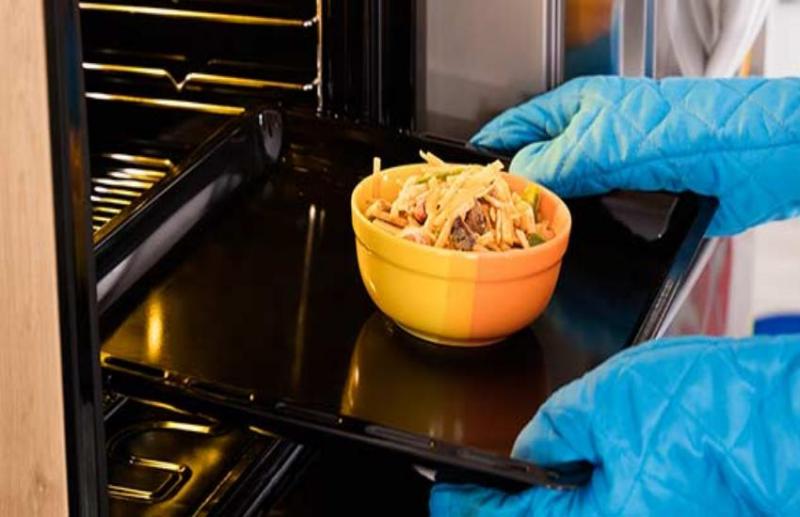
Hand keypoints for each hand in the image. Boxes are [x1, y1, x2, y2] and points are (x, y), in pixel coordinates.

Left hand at [431, 335, 799, 515]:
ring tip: (523, 482)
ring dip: (542, 505)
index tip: (447, 489)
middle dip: (501, 510)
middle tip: (479, 487)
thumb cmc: (707, 412)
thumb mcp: (606, 399)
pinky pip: (603, 516)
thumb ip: (553, 427)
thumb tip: (529, 450)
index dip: (464, 504)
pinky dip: (579, 502)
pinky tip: (577, 480)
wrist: (779, 423)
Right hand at [471, 76, 799, 235]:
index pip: (520, 122)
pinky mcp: (631, 193)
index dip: (493, 144)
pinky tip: (561, 234)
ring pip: (564, 188)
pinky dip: (574, 224)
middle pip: (539, 159)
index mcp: (578, 106)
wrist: (743, 158)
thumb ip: (550, 163)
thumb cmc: (678, 130)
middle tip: (489, 207)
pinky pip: (590, 211)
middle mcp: (592, 134)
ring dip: (547, 206)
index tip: (469, 166)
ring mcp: (611, 164)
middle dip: (516, 183)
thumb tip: (519, 180)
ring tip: (519, 225)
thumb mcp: (597, 143)